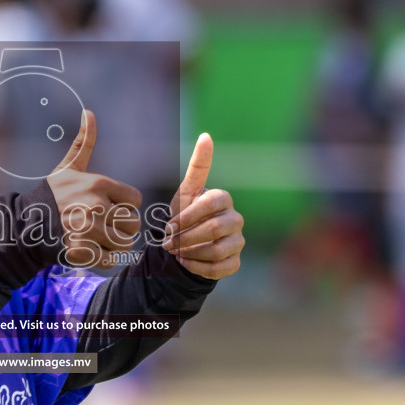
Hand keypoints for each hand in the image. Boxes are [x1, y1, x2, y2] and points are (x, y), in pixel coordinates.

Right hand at [45, 109, 141, 266]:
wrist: (25, 225)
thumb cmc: (52, 196)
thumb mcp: (68, 168)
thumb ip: (83, 143)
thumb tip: (89, 112)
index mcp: (98, 184)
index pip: (136, 201)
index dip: (123, 205)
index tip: (106, 206)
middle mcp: (96, 205)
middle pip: (133, 224)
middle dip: (120, 227)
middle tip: (100, 225)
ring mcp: (89, 230)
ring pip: (124, 244)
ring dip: (113, 245)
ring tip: (95, 237)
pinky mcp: (82, 251)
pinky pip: (111, 260)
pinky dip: (103, 259)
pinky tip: (89, 249)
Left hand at [164, 133, 242, 279]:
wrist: (187, 246)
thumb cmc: (186, 215)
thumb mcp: (187, 192)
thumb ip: (198, 166)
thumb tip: (206, 135)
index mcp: (224, 199)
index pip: (209, 204)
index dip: (186, 217)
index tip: (168, 226)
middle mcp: (236, 219)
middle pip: (213, 229)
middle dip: (185, 237)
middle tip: (167, 243)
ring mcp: (238, 242)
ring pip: (217, 250)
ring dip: (190, 253)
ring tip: (175, 252)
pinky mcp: (235, 262)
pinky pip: (219, 268)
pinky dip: (197, 267)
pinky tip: (185, 262)